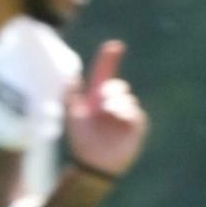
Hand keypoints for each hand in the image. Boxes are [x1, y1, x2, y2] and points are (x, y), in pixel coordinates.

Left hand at [65, 41, 148, 177]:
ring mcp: (125, 112)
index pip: (104, 73)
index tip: (115, 46)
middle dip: (110, 91)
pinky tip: (118, 121)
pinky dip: (125, 113)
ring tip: (108, 117)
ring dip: (115, 105)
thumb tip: (70, 75)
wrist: (93, 161)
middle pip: (117, 85)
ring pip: (126, 98)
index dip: (109, 59)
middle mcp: (112, 102)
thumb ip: (71, 93)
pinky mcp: (136, 124)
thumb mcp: (73, 113)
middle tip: (102, 103)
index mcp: (96, 97)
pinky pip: (134, 111)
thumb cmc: (81, 138)